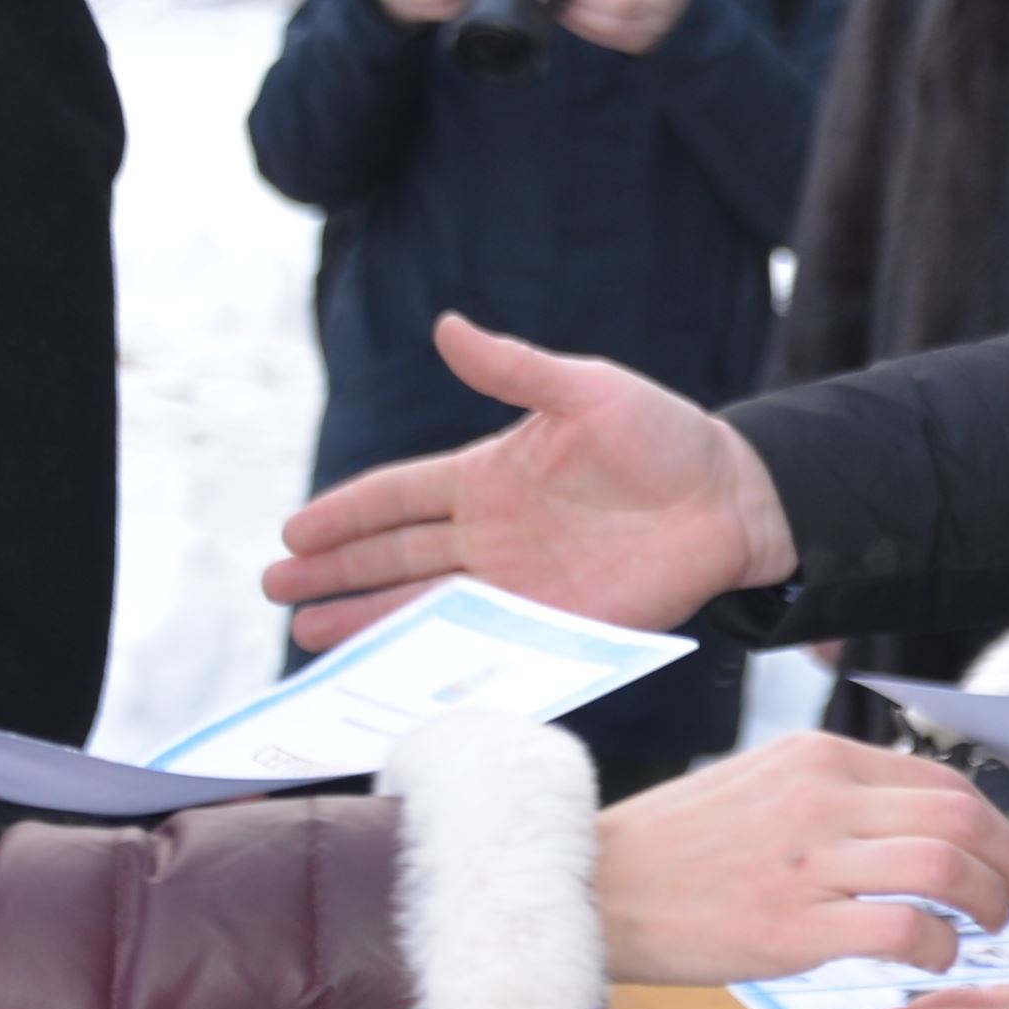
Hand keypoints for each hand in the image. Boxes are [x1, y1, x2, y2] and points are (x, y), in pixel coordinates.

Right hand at [266, 313, 796, 647]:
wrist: (732, 499)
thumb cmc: (662, 435)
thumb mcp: (585, 391)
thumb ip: (514, 368)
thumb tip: (446, 325)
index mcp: (488, 477)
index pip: (398, 496)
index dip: (346, 513)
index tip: (293, 530)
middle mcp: (490, 537)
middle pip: (394, 559)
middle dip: (334, 575)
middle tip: (276, 589)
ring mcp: (517, 587)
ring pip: (423, 609)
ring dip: (367, 624)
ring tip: (309, 639)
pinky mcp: (553, 629)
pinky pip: (483, 652)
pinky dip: (439, 667)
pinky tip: (397, 682)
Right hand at [593, 733, 1008, 984]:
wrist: (592, 888)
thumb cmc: (675, 850)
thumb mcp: (761, 786)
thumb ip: (835, 795)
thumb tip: (911, 822)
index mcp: (819, 759)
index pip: (943, 783)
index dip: (1000, 826)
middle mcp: (822, 798)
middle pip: (961, 818)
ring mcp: (809, 862)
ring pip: (945, 866)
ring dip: (989, 901)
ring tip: (993, 927)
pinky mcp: (792, 926)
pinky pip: (903, 928)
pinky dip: (940, 946)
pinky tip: (937, 958)